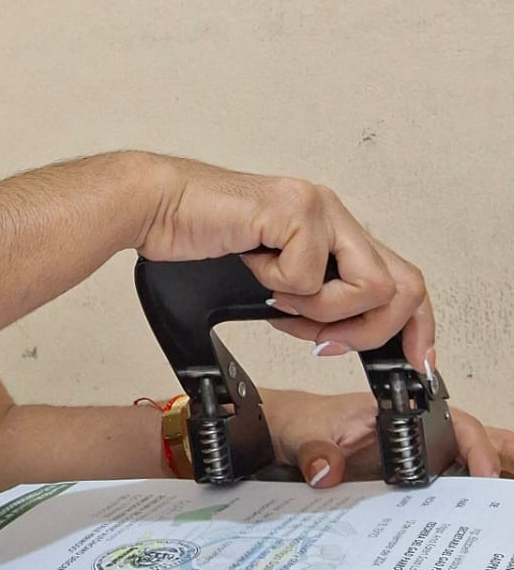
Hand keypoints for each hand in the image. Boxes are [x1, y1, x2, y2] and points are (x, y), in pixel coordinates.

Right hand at [132, 156, 433, 366]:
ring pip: (368, 286)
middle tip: (323, 343)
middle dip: (368, 332)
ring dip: (318, 311)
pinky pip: (310, 277)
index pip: (401, 278)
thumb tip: (333, 341)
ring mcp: (318, 208)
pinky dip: (277, 286)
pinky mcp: (296, 210)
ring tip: (275, 297)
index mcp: (331, 230)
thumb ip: (307, 303)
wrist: (153, 207)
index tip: (411, 362)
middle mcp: (332, 214)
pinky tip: (251, 263)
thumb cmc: (196, 241)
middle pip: (404, 286)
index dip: (416, 326)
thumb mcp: (269, 285)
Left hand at [261, 388, 513, 485]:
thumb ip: (315, 452)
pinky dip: (460, 497)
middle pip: (465, 438)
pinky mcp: (400, 474)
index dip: (474, 444)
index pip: (449, 420)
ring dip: (484, 475)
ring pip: (458, 460)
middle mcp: (408, 430)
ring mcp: (408, 453)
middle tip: (512, 478)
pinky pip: (437, 484)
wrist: (282, 429)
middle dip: (498, 454)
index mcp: (393, 411)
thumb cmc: (298, 421)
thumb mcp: (301, 435)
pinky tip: (477, 515)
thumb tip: (328, 471)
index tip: (485, 471)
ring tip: (504, 503)